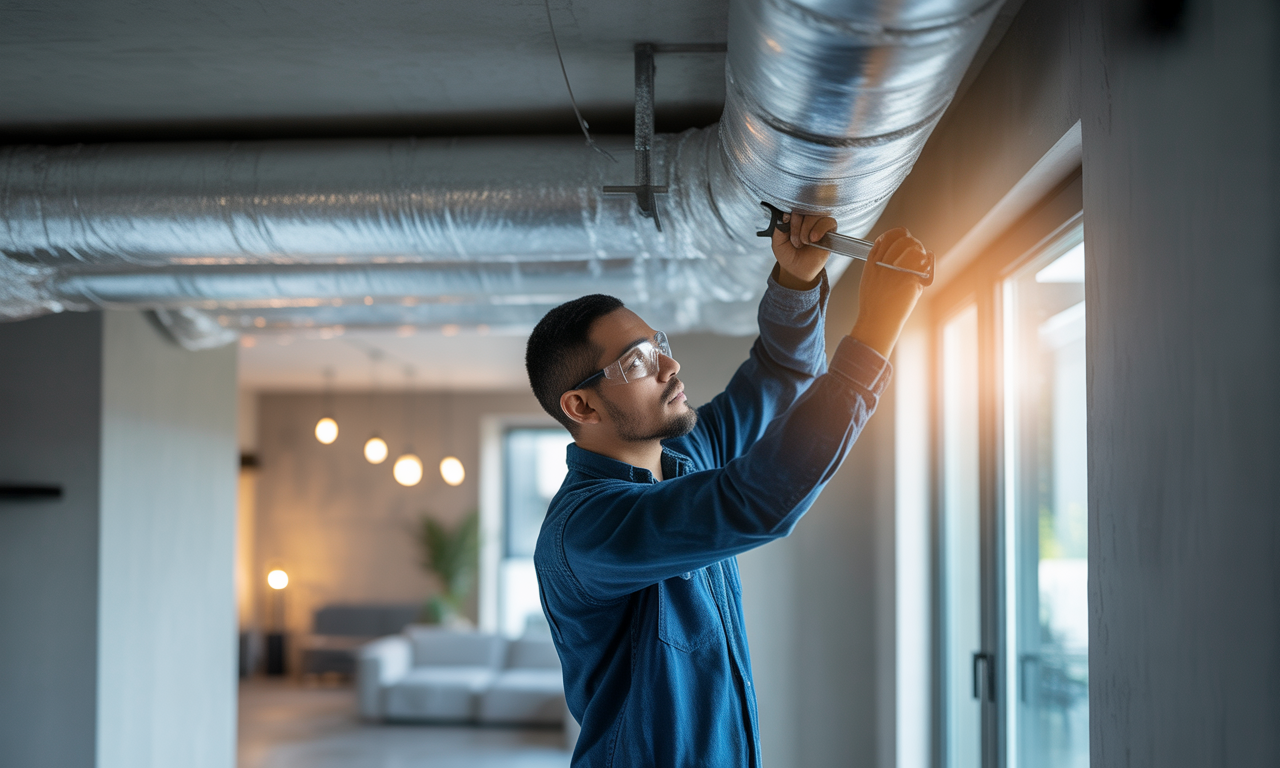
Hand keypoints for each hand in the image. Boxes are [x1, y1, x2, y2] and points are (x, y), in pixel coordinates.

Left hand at [771, 212, 834, 289]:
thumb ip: (779, 227)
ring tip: (805, 242)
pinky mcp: (830, 229)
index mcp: (794, 218)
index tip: (787, 232)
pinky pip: (829, 221)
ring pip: (815, 214)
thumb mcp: (777, 242)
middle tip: (796, 241)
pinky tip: (814, 239)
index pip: (793, 207)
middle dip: (797, 226)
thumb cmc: (788, 255)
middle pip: (804, 209)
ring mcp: (818, 223)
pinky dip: (820, 229)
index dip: (790, 219)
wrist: (798, 270)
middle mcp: (806, 218)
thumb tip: (786, 215)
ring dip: (807, 230)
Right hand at [848, 227, 928, 357]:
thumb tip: (897, 257)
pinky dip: (929, 262)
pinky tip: (929, 263)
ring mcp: (896, 270)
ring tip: (922, 260)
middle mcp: (884, 263)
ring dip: (920, 251)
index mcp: (872, 262)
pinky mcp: (909, 279)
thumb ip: (879, 266)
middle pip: (902, 239)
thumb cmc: (874, 307)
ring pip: (914, 246)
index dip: (898, 234)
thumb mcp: (868, 280)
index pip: (887, 237)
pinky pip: (925, 263)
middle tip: (917, 251)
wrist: (876, 322)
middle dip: (912, 242)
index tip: (904, 236)